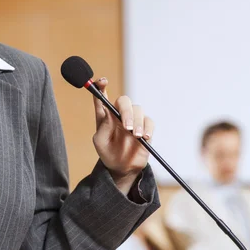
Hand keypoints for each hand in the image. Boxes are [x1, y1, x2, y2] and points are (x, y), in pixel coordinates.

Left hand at [92, 78, 153, 194]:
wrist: (121, 168)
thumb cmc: (107, 152)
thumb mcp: (100, 142)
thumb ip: (103, 127)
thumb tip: (108, 113)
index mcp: (105, 115)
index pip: (101, 95)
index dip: (101, 85)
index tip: (102, 81)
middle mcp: (119, 114)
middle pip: (124, 101)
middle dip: (126, 111)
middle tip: (127, 127)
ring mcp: (133, 120)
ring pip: (138, 110)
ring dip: (137, 122)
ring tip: (136, 136)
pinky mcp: (145, 128)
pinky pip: (149, 121)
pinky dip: (148, 127)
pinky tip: (145, 137)